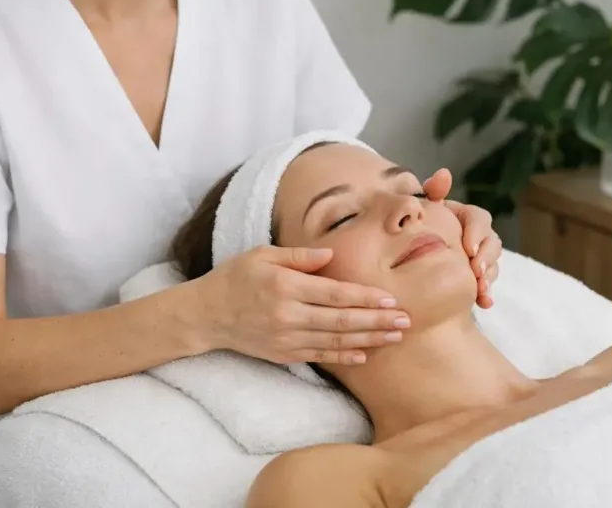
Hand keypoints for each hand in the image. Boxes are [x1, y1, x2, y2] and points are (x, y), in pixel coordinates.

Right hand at [194, 245, 410, 365]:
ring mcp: (286, 338)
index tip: (391, 299)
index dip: (366, 298)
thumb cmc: (236, 277)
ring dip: (368, 340)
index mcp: (285, 286)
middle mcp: (288, 315)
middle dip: (377, 321)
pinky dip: (343, 356)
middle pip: (342, 320)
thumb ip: (298, 256)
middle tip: (406, 321)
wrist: (205, 315)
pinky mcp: (283, 354)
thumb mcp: (262, 254)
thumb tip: (331, 255)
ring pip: (335, 341)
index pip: (335, 294)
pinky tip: (365, 355)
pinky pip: (319, 356)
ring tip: (394, 337)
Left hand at [422, 168, 501, 308]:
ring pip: (493, 263)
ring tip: (481, 290)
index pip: (479, 218)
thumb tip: (444, 174)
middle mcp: (476, 235)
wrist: (410, 262)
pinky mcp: (477, 276)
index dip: (476, 232)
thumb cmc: (416, 229)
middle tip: (476, 271)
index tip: (468, 248)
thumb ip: (432, 192)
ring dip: (489, 276)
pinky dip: (487, 293)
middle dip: (487, 257)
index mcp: (464, 217)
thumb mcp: (423, 210)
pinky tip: (485, 303)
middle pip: (492, 241)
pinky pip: (488, 283)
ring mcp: (479, 256)